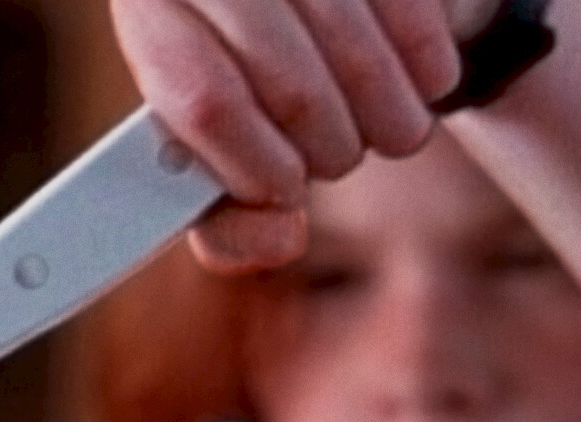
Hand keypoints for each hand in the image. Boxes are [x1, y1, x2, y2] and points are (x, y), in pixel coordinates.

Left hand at [112, 0, 500, 272]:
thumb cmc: (241, 73)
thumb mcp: (209, 137)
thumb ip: (227, 214)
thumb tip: (279, 239)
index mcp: (151, 7)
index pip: (207, 104)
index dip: (259, 169)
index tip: (286, 187)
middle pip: (293, 88)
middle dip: (331, 149)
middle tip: (336, 155)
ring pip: (357, 52)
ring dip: (391, 118)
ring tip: (392, 130)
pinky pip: (412, 14)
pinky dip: (428, 65)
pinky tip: (422, 81)